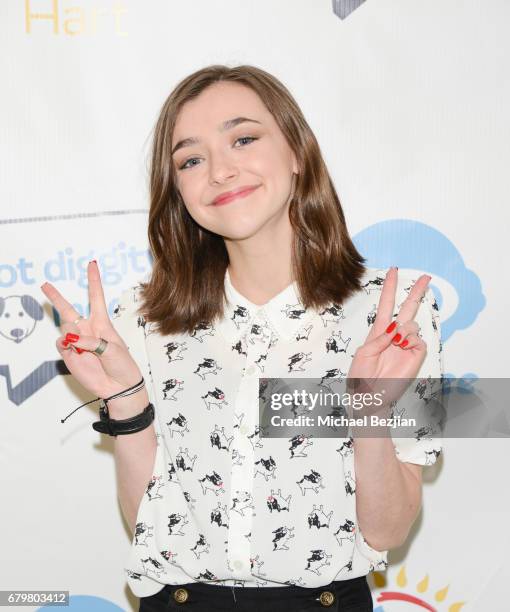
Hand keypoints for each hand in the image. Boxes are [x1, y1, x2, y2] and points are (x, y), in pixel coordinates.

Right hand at [40, 261, 143, 399]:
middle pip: (69, 309)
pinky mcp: (69, 355)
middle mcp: (87, 330)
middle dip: (56, 297)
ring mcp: (77, 342)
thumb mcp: (112, 349)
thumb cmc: (122, 365)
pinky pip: (61, 344)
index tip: (92, 264)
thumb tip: (71, 340)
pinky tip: (75, 350)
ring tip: (83, 345)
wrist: (119, 387)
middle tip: (45, 285)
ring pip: (65, 327)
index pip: (96, 297)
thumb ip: (91, 341)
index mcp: (102, 323)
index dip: (94, 281)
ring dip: (71, 332)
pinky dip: (66, 345)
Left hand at [346, 268, 431, 418]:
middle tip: (425, 277)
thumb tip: (395, 329)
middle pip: (407, 308)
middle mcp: (394, 335)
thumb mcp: (364, 353)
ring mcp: (406, 345)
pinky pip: (419, 339)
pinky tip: (403, 347)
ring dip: (404, 329)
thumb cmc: (361, 376)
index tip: (394, 271)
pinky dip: (411, 340)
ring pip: (412, 324)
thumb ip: (379, 338)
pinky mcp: (415, 355)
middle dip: (416, 292)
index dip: (390, 288)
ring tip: (396, 342)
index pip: (386, 305)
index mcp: (379, 331)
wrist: (370, 397)